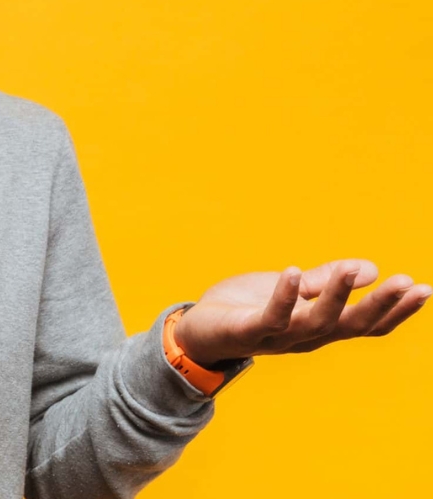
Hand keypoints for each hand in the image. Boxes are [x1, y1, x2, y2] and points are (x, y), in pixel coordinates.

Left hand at [173, 259, 430, 367]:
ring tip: (351, 269)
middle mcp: (305, 337)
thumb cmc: (246, 308)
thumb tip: (370, 269)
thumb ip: (327, 280)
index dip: (396, 311)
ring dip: (336, 295)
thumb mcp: (292, 289)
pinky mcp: (248, 330)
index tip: (425, 289)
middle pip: (351, 327)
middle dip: (381, 306)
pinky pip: (271, 315)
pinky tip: (295, 271)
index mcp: (320, 327)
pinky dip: (285, 295)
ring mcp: (278, 337)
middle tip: (408, 283)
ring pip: (316, 321)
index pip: (366, 325)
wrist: (197, 330)